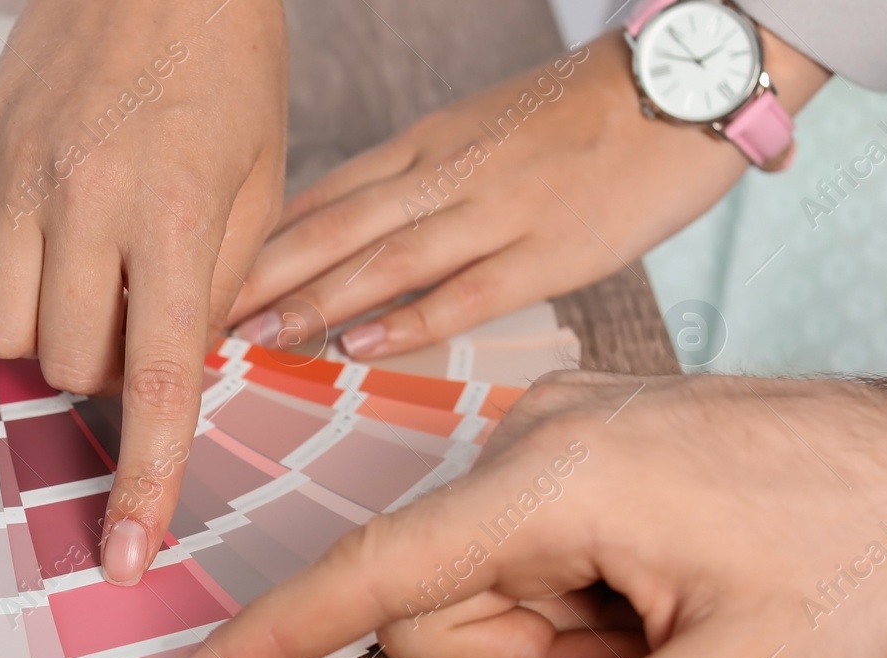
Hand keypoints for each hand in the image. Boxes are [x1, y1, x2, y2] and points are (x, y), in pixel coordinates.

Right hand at [0, 0, 287, 584]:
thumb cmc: (225, 60)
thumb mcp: (263, 177)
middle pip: (68, 366)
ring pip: (3, 330)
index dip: (140, 481)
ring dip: (46, 337)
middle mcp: (85, 201)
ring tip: (84, 283)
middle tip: (136, 318)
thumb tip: (175, 368)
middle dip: (104, 372)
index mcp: (178, 213)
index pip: (157, 381)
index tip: (122, 552)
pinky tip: (40, 249)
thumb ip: (222, 284)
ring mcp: (17, 179)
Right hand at [165, 373, 886, 657]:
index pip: (374, 572)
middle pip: (436, 598)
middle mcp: (526, 434)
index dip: (275, 633)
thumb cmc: (858, 558)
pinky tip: (648, 580)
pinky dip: (564, 590)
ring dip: (553, 630)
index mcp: (552, 481)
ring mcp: (546, 427)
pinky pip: (511, 543)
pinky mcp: (565, 437)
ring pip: (476, 579)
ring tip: (658, 616)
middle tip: (641, 653)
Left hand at [227, 30, 827, 360]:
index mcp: (425, 145)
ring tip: (257, 336)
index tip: (200, 277)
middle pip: (335, 228)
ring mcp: (497, 211)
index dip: (257, 241)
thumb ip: (410, 182)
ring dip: (316, 299)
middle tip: (199, 316)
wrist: (687, 85)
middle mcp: (446, 174)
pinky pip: (468, 288)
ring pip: (387, 258)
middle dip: (263, 275)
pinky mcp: (551, 249)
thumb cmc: (578, 118)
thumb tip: (340, 236)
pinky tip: (357, 343)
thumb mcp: (476, 133)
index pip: (322, 196)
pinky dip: (409, 317)